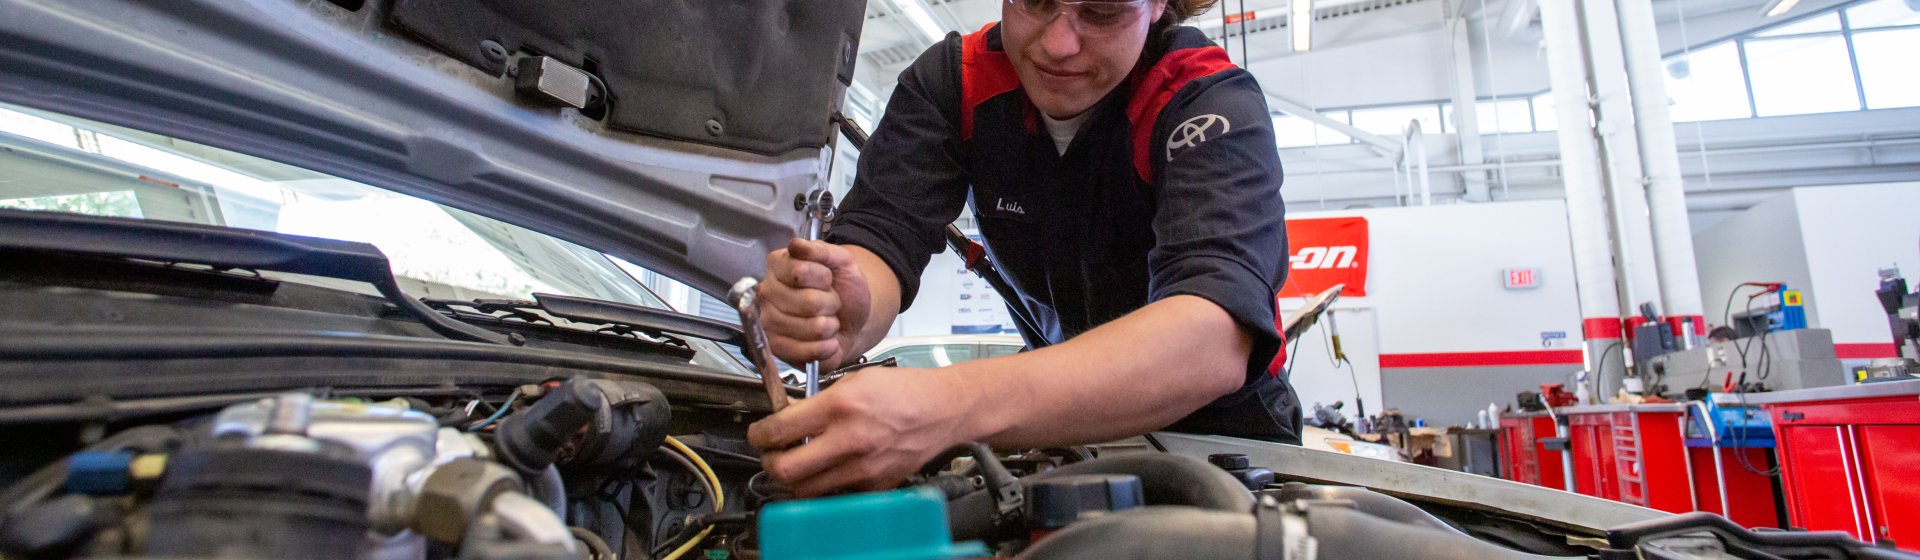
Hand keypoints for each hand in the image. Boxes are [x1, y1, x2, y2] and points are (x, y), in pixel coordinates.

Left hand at [747, 367, 980, 496]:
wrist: (944, 411)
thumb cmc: (904, 391)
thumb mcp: (855, 381)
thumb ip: (818, 402)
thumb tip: (787, 418)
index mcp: (841, 406)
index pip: (779, 430)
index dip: (759, 435)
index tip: (759, 435)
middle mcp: (849, 440)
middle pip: (786, 470)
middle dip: (770, 463)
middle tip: (772, 454)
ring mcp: (863, 468)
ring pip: (805, 489)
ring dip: (793, 478)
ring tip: (797, 462)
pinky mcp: (875, 486)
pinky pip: (835, 493)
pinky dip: (824, 483)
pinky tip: (829, 467)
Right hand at [760, 239, 872, 367]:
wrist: (853, 319)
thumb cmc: (843, 288)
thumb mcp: (841, 261)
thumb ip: (820, 250)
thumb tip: (795, 244)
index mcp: (777, 266)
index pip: (800, 272)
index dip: (823, 277)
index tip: (827, 278)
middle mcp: (766, 294)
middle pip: (808, 303)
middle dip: (830, 303)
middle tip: (829, 303)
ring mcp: (769, 324)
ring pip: (811, 328)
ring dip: (830, 326)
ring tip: (827, 320)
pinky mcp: (777, 350)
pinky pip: (807, 351)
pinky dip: (826, 347)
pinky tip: (826, 340)